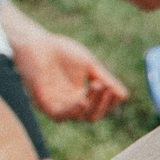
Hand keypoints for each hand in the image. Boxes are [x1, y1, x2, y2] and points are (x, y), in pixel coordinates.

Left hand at [11, 28, 128, 122]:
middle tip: (107, 86)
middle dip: (104, 103)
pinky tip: (82, 100)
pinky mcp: (45, 104)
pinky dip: (74, 110)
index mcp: (80, 95)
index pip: (100, 108)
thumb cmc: (60, 51)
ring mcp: (57, 105)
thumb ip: (105, 80)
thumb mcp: (89, 66)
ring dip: (93, 103)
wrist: (36, 43)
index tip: (117, 89)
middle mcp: (69, 104)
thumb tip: (123, 95)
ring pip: (80, 117)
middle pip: (92, 116)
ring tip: (97, 85)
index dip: (110, 102)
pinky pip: (61, 115)